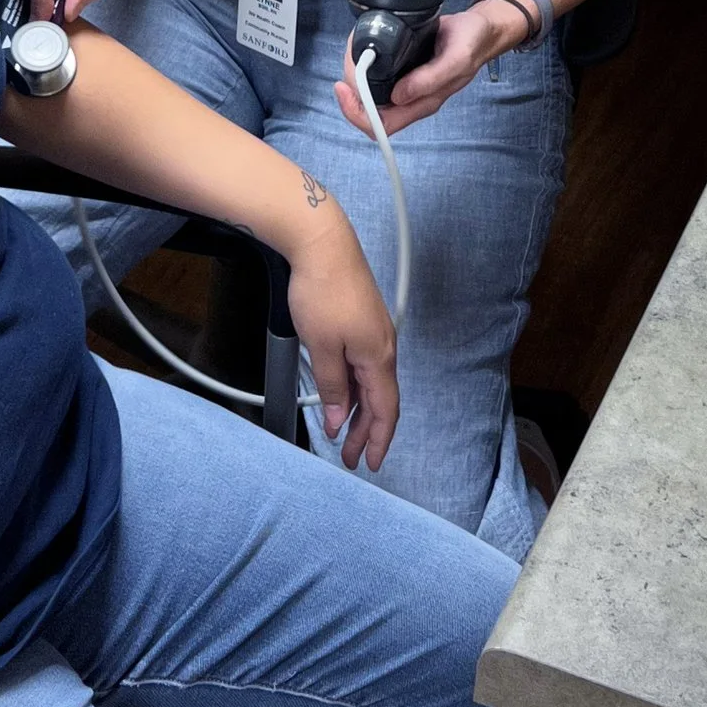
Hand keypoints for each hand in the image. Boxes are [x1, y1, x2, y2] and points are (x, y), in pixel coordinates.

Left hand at [285, 194, 397, 469]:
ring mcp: (374, 333)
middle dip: (367, 432)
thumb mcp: (321, 347)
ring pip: (371, 384)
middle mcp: (383, 347)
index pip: (385, 410)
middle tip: (352, 457)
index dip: (380, 440)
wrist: (321, 243)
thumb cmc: (322, 290)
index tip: (372, 463)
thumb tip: (339, 418)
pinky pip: (363, 365)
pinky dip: (353, 388)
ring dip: (358, 411)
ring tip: (343, 432)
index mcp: (378, 357)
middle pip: (380, 400)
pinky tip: (339, 394)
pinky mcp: (362, 321)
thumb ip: (331, 387)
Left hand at [339, 0, 534, 136]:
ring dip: (355, 74)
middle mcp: (409, 99)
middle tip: (350, 58)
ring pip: (369, 91)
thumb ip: (430, 79)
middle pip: (368, 109)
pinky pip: (376, 74)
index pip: (380, 126)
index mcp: (422, 103)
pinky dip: (364, 62)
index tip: (343, 87)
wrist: (479, 29)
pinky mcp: (402, 69)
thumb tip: (397, 96)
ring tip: (354, 48)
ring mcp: (405, 85)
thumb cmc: (471, 44)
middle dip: (352, 88)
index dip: (357, 113)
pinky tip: (362, 45)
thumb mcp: (457, 60)